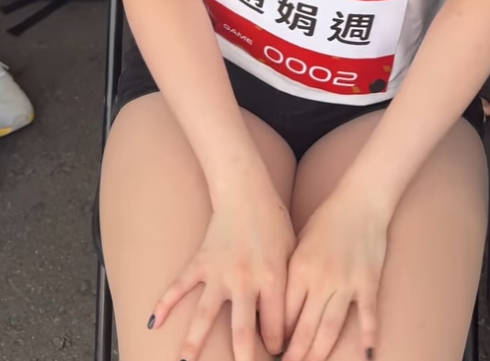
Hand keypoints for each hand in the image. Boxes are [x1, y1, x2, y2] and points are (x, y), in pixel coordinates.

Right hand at [149, 182, 295, 360]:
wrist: (246, 191)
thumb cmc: (274, 223)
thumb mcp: (291, 253)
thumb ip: (288, 286)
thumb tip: (291, 321)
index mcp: (272, 277)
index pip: (275, 326)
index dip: (276, 345)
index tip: (276, 354)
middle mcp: (244, 279)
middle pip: (242, 331)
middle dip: (243, 359)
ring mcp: (219, 271)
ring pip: (205, 315)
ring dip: (194, 342)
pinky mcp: (200, 262)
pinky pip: (179, 286)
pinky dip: (164, 303)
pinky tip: (152, 323)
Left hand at [284, 190, 388, 360]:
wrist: (361, 200)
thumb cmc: (327, 221)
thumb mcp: (299, 243)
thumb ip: (290, 274)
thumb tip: (275, 304)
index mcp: (299, 268)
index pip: (283, 313)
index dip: (278, 336)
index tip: (273, 351)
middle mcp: (320, 279)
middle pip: (305, 328)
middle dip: (295, 354)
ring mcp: (346, 282)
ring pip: (330, 328)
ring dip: (319, 353)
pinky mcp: (368, 282)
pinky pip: (367, 316)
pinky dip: (367, 337)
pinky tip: (365, 356)